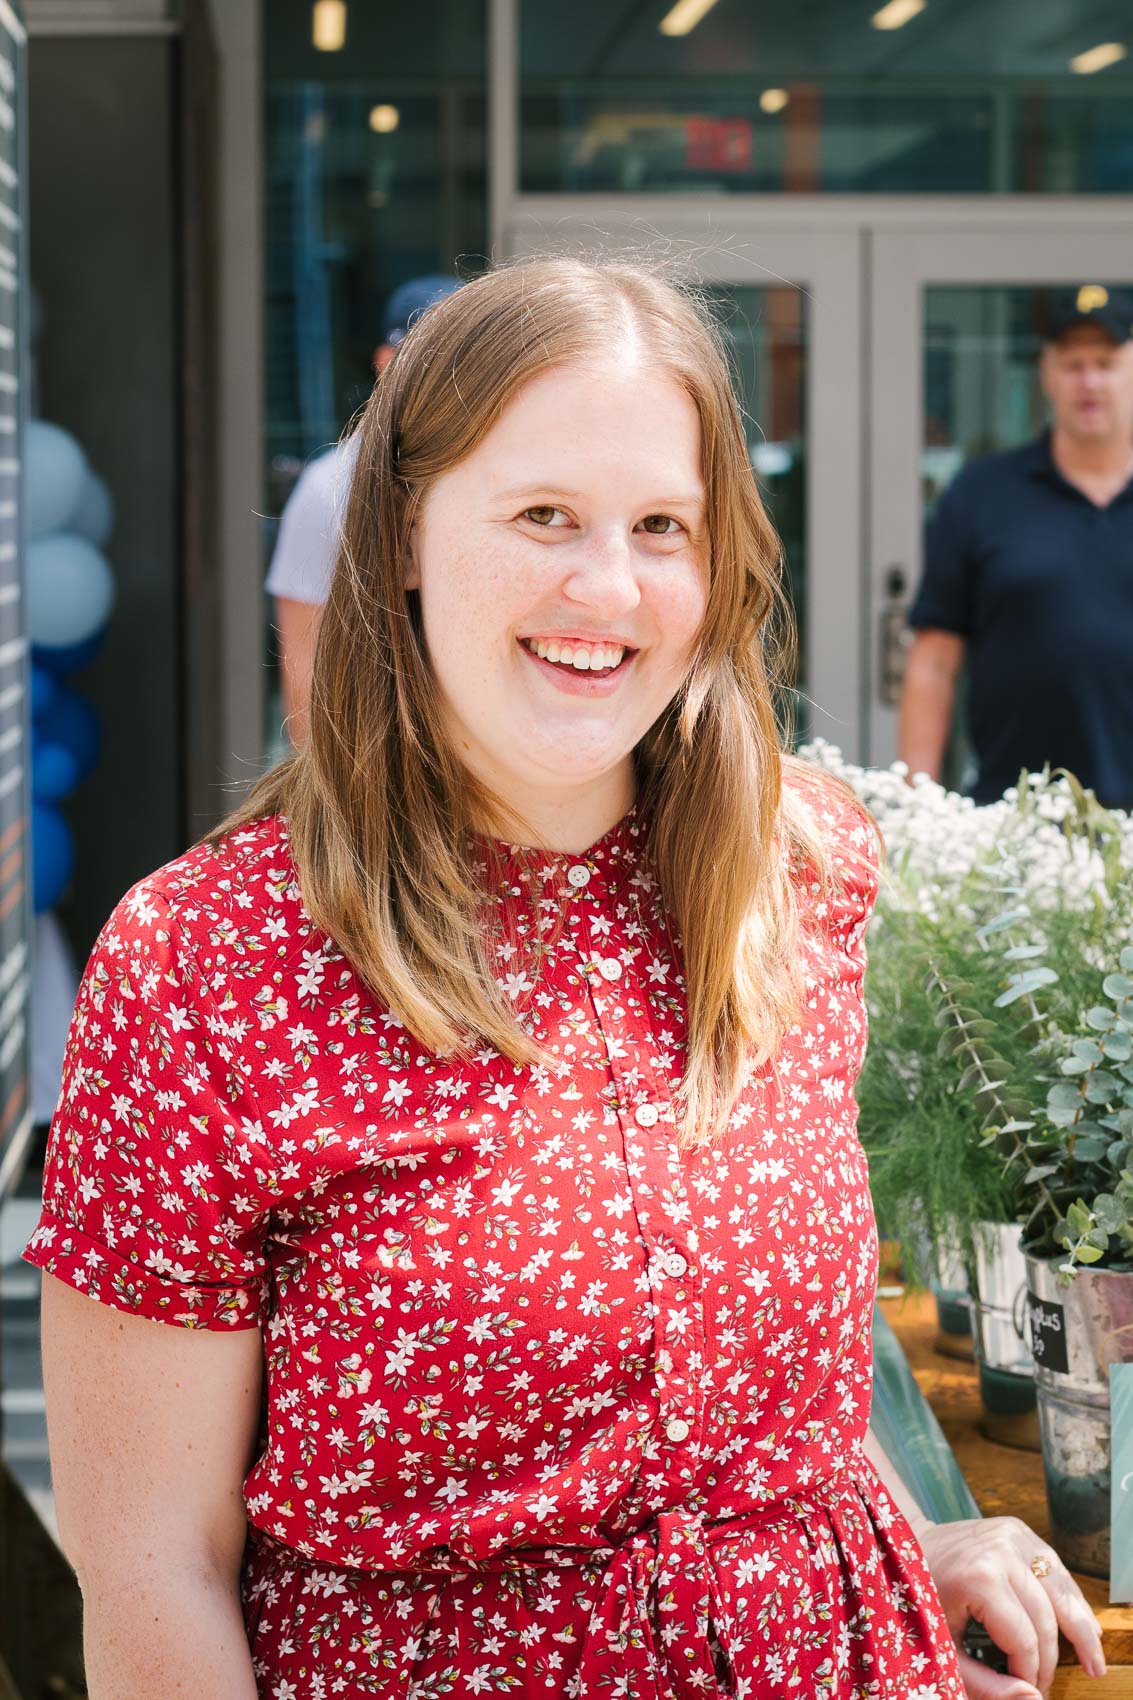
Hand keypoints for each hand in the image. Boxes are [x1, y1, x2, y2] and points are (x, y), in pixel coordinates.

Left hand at [918, 1517, 1105, 1698]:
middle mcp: (1000, 1550)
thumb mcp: (942, 1647)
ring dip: (1080, 1628)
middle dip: (1051, 1659)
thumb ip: (984, 1682)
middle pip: (1045, 1618)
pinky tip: (1082, 1624)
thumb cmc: (917, 1598)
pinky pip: (1053, 1569)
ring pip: (1060, 1590)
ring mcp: (1011, 1535)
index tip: (1029, 1692)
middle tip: (1048, 1686)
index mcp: (979, 1577)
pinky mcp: (1016, 1530)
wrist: (903, 1544)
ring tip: (1094, 1661)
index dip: (1030, 1674)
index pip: (1024, 1640)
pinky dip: (1070, 1598)